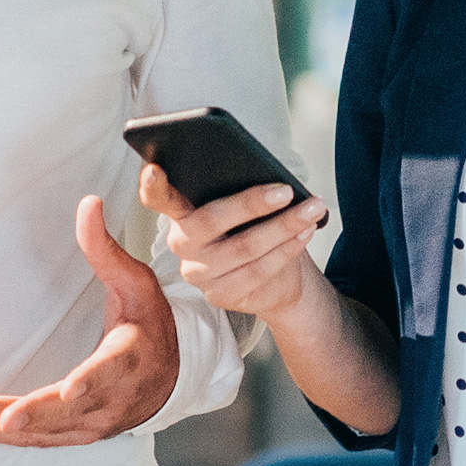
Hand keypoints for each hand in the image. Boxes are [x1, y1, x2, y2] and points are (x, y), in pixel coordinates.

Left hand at [0, 196, 179, 445]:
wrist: (173, 377)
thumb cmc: (151, 325)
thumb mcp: (137, 283)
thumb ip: (106, 249)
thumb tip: (88, 203)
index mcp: (131, 358)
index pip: (110, 371)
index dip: (89, 383)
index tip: (69, 393)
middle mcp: (113, 398)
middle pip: (67, 411)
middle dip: (28, 414)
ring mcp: (96, 423)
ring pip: (45, 431)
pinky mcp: (77, 435)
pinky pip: (37, 441)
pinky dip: (0, 439)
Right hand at [138, 162, 325, 322]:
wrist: (275, 279)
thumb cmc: (255, 228)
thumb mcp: (246, 206)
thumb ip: (240, 190)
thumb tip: (266, 177)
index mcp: (180, 213)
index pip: (158, 199)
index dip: (153, 186)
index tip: (154, 169)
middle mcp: (181, 243)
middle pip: (211, 220)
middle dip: (252, 203)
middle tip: (286, 190)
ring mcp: (197, 273)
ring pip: (243, 247)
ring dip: (284, 226)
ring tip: (312, 209)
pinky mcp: (219, 295)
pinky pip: (258, 271)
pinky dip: (287, 249)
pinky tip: (306, 233)